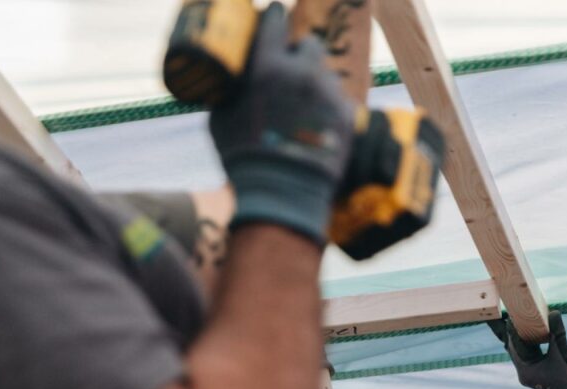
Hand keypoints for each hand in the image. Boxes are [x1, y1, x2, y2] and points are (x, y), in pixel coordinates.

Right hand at [208, 2, 355, 245]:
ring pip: (325, 74)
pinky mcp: (347, 115)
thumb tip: (226, 82)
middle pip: (308, 44)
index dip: (273, 17)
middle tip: (289, 69)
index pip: (276, 19)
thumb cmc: (244, 158)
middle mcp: (302, 72)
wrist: (282, 193)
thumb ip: (227, 93)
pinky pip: (339, 100)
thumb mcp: (220, 120)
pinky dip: (328, 108)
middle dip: (299, 52)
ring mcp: (328, 93)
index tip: (272, 19)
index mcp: (268, 66)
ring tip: (302, 104)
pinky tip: (317, 123)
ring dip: (314, 82)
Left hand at [487, 310, 566, 388]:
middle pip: (516, 349)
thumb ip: (557, 332)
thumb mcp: (563, 352)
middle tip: (514, 316)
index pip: (515, 346)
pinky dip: (531, 345)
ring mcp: (530, 374)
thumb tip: (554, 313)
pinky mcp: (536, 373)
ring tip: (521, 322)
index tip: (512, 317)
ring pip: (522, 352)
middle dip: (516, 333)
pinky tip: (532, 334)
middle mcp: (524, 373)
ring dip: (523, 338)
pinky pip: (530, 356)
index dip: (513, 331)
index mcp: (525, 370)